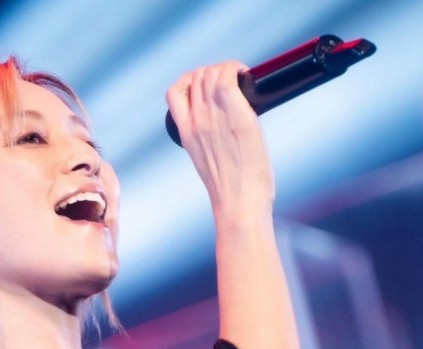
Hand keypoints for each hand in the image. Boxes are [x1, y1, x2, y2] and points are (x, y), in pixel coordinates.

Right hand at [165, 61, 273, 217]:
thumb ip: (209, 142)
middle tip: (233, 84)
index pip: (175, 93)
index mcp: (186, 134)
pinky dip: (237, 69)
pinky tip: (247, 78)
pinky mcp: (236, 115)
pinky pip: (228, 76)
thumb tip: (226, 130)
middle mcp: (196, 122)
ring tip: (242, 82)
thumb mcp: (208, 164)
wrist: (239, 206)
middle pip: (196, 76)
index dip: (190, 81)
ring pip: (211, 72)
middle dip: (214, 72)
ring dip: (227, 70)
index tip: (208, 88)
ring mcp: (214, 117)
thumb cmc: (232, 192)